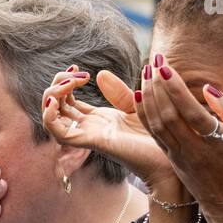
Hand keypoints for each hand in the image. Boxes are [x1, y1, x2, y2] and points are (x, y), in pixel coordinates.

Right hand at [41, 66, 178, 189]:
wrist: (173, 155)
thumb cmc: (159, 136)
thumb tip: (100, 73)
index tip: (78, 67)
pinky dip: (49, 116)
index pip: (66, 100)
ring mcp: (87, 135)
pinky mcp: (91, 142)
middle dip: (57, 84)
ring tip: (68, 83)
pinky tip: (57, 101)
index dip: (65, 81)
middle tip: (76, 73)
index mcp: (96, 119)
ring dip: (52, 96)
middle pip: (55, 106)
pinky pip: (58, 133)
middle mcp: (87, 127)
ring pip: (51, 118)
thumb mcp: (136, 106)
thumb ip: (118, 92)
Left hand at [136, 55, 222, 222]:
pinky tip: (139, 94)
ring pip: (157, 124)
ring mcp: (179, 154)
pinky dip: (144, 112)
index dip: (175, 90)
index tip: (165, 68)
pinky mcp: (171, 157)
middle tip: (154, 60)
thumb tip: (209, 90)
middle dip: (158, 86)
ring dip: (148, 96)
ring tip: (145, 71)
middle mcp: (193, 149)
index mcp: (217, 143)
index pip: (191, 113)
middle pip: (168, 115)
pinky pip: (153, 133)